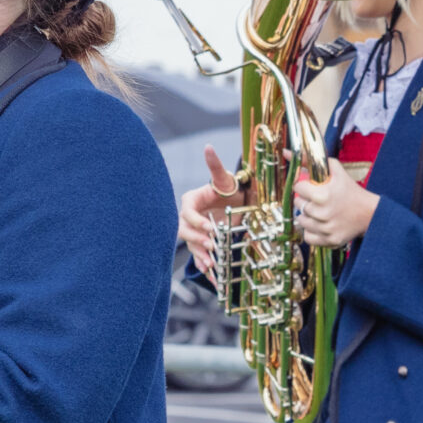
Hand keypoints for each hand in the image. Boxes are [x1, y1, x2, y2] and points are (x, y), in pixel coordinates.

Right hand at [178, 146, 242, 274]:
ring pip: (191, 245)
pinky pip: (199, 255)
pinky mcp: (202, 242)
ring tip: (210, 264)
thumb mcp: (225, 179)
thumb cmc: (231, 188)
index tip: (210, 228)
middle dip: (196, 240)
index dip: (197, 221)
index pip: (188, 212)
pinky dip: (204, 264)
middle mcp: (188, 217)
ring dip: (199, 255)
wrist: (238, 202)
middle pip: (185, 231)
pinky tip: (210, 274)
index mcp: (190, 200)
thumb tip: (208, 147)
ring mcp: (194, 231)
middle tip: (210, 246)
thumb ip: (215, 166)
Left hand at [293, 166, 378, 247]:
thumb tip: (286, 152)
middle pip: (298, 205)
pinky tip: (320, 224)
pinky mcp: (330, 240)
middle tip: (317, 199)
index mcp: (323, 195)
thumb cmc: (351, 190)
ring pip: (301, 221)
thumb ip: (309, 160)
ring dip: (307, 215)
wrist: (370, 213)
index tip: (311, 187)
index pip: (297, 188)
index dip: (304, 186)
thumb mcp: (334, 170)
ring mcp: (326, 228)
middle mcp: (323, 213)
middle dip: (305, 200)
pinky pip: (308, 237)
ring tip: (319, 211)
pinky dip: (311, 231)